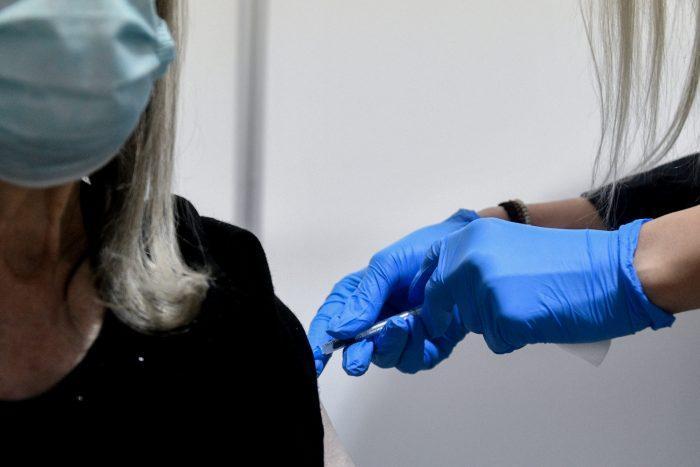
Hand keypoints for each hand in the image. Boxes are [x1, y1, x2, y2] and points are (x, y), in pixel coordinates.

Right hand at [308, 209, 478, 375]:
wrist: (464, 248)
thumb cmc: (422, 250)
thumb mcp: (386, 266)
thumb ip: (364, 297)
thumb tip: (340, 329)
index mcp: (357, 297)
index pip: (330, 323)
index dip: (320, 345)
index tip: (315, 363)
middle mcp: (375, 320)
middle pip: (357, 351)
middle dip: (358, 356)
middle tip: (360, 357)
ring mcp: (401, 334)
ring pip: (388, 358)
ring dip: (394, 345)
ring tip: (407, 321)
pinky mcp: (427, 344)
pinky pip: (416, 359)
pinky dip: (418, 347)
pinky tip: (425, 324)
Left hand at [416, 217, 674, 353]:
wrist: (615, 270)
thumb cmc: (571, 261)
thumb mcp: (509, 245)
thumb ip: (476, 261)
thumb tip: (452, 288)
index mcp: (471, 238)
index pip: (431, 269)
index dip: (437, 291)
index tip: (443, 304)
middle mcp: (470, 260)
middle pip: (442, 301)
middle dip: (461, 311)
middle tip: (500, 308)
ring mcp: (484, 289)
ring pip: (472, 323)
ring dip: (495, 323)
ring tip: (531, 305)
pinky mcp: (503, 318)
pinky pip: (497, 341)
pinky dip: (515, 338)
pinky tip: (540, 319)